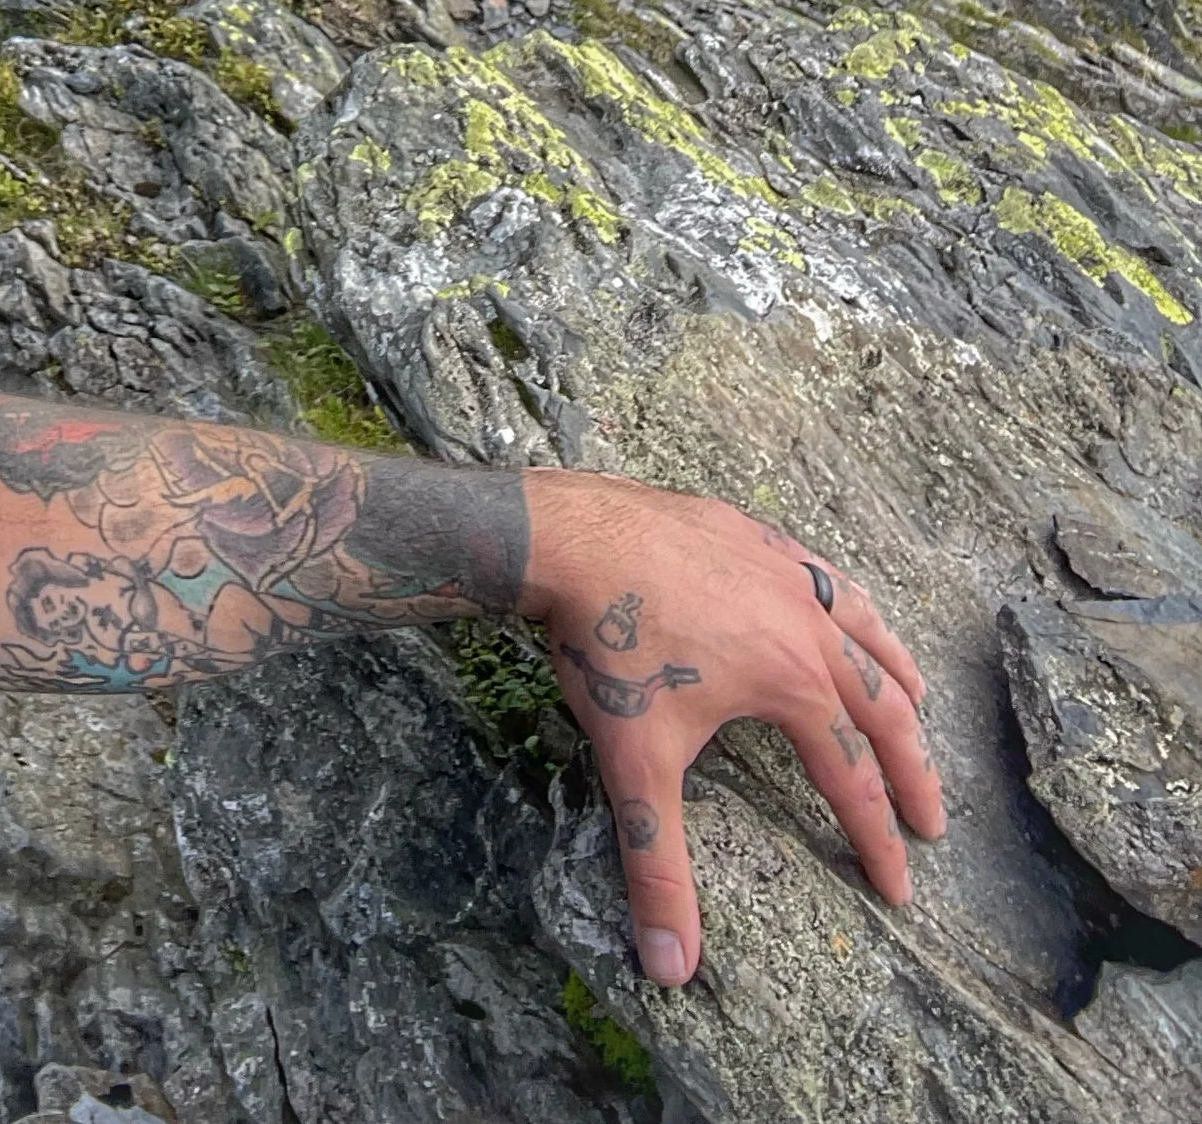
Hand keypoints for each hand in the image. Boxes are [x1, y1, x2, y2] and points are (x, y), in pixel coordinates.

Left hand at [522, 468, 944, 983]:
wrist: (570, 537)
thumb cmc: (606, 645)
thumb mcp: (636, 765)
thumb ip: (658, 868)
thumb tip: (669, 970)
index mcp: (793, 685)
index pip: (853, 778)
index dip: (877, 839)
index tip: (899, 887)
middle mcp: (807, 624)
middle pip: (883, 706)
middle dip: (913, 770)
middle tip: (934, 820)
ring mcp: (783, 569)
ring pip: (864, 626)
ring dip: (896, 673)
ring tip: (918, 704)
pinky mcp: (752, 532)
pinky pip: (821, 569)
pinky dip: (847, 600)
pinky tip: (841, 606)